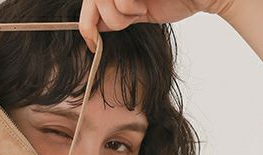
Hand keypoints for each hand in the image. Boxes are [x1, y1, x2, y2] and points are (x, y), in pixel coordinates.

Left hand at [78, 0, 236, 51]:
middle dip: (105, 19)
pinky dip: (126, 7)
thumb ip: (117, 15)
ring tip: (139, 11)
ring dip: (117, 15)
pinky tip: (144, 7)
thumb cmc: (177, 0)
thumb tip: (94, 27)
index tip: (93, 42)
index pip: (90, 3)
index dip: (85, 24)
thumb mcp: (140, 11)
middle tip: (127, 22)